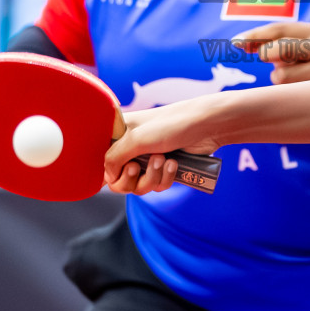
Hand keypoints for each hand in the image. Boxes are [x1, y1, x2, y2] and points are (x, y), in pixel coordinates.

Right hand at [104, 103, 218, 195]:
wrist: (207, 126)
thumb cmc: (171, 124)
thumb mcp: (136, 139)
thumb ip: (113, 158)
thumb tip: (108, 177)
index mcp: (119, 134)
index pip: (101, 161)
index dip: (109, 171)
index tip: (122, 165)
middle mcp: (130, 147)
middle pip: (118, 181)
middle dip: (131, 179)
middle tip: (138, 167)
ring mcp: (148, 158)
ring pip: (139, 186)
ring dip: (151, 177)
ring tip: (164, 160)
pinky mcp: (164, 168)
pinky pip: (156, 185)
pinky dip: (165, 178)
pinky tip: (174, 163)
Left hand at [232, 21, 309, 83]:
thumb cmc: (305, 61)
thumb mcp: (292, 45)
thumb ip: (268, 41)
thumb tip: (238, 43)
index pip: (278, 29)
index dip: (254, 35)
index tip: (235, 43)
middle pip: (280, 49)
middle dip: (266, 54)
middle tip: (267, 57)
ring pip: (280, 75)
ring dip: (278, 76)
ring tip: (293, 75)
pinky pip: (287, 92)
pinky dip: (286, 90)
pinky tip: (299, 87)